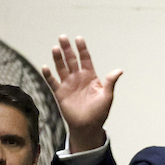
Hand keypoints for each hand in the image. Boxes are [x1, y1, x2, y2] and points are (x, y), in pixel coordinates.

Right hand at [40, 35, 122, 152]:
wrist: (88, 126)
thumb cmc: (99, 112)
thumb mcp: (107, 96)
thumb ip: (110, 82)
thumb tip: (119, 70)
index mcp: (90, 76)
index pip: (85, 58)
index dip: (82, 49)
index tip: (79, 39)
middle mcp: (78, 78)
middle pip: (71, 60)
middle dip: (67, 49)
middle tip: (63, 37)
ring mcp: (68, 84)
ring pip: (61, 68)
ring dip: (58, 58)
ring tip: (55, 48)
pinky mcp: (60, 93)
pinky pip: (52, 82)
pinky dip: (48, 75)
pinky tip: (45, 67)